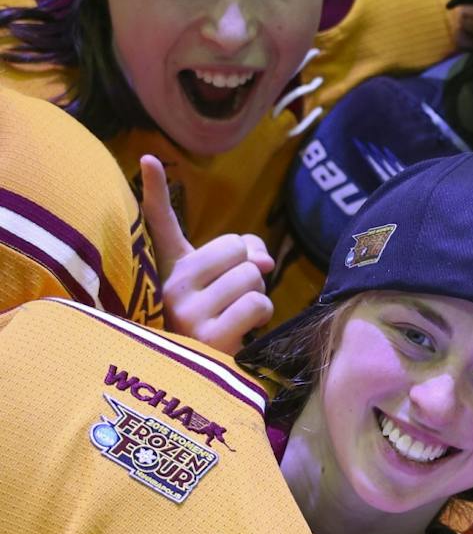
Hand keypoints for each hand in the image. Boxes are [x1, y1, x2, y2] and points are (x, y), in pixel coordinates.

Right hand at [141, 155, 271, 353]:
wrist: (203, 376)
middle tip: (233, 295)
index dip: (153, 188)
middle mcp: (171, 284)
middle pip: (238, 249)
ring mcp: (186, 310)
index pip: (160, 223)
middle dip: (251, 268)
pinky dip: (263, 314)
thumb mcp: (224, 284)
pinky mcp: (208, 334)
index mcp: (170, 267)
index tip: (149, 158)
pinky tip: (243, 329)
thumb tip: (262, 257)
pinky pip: (258, 302)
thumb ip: (244, 255)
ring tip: (235, 314)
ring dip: (258, 293)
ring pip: (252, 275)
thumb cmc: (218, 322)